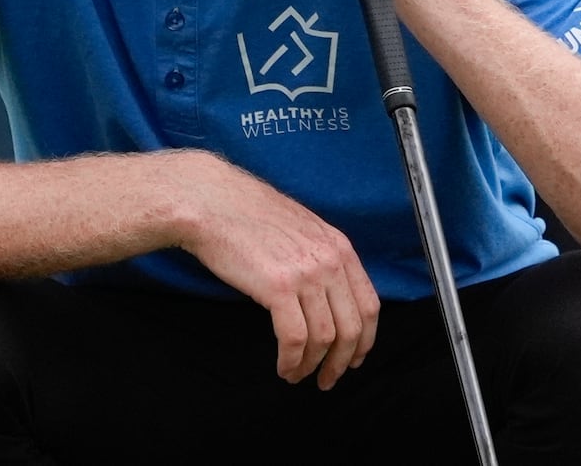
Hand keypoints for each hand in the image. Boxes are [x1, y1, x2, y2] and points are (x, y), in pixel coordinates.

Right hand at [175, 154, 378, 389]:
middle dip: (342, 362)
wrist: (212, 201)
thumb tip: (327, 295)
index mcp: (339, 246)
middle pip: (352, 327)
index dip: (364, 339)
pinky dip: (291, 360)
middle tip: (328, 379)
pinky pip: (295, 338)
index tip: (353, 358)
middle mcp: (329, 260)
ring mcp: (306, 273)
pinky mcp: (278, 286)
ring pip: (325, 337)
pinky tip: (283, 366)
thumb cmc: (247, 215)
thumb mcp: (301, 228)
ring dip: (312, 365)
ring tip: (297, 375)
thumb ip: (321, 256)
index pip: (369, 304)